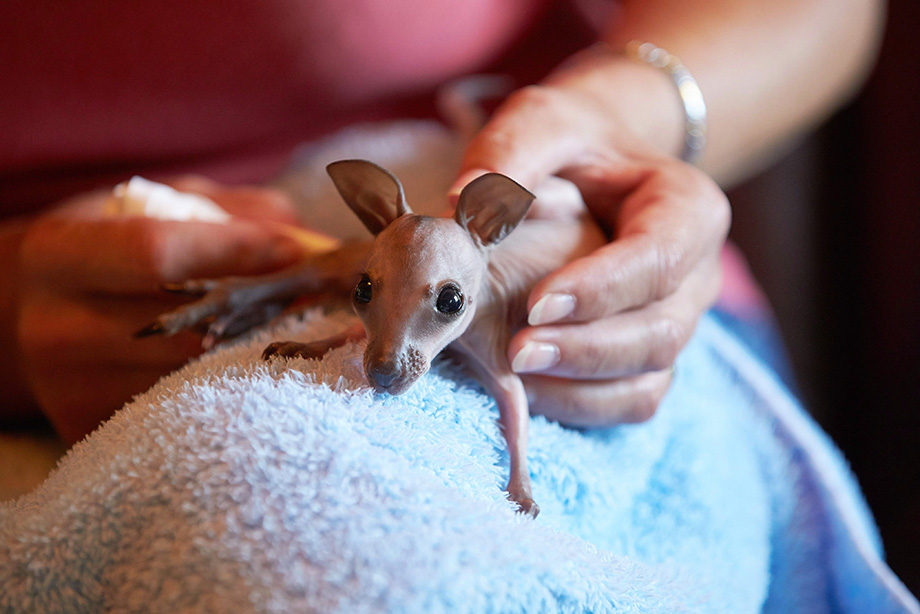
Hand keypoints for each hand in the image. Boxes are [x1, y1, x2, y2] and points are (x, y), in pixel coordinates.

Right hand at [16, 177, 303, 442]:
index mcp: (58, 255)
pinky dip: (219, 381)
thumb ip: (225, 211)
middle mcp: (54, 327)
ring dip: (246, 348)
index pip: (158, 255)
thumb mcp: (153, 207)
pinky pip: (180, 404)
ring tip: (275, 325)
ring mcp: (70, 386)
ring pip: (189, 372)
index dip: (234, 251)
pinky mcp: (89, 427)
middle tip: (302, 295)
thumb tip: (296, 240)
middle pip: (181, 326)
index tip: (291, 249)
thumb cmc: (107, 247)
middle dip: (255, 309)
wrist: (31, 312)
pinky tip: (235, 360)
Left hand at [451, 55, 730, 426]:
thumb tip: (461, 207)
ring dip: (580, 388)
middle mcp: (697, 275)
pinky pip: (630, 402)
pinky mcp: (650, 358)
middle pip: (660, 331)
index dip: (603, 288)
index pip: (660, 258)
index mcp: (688, 209)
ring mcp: (678, 322)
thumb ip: (510, 154)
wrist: (598, 169)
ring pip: (649, 379)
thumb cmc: (572, 143)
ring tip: (513, 378)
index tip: (536, 302)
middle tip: (513, 353)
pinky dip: (581, 408)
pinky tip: (526, 393)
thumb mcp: (544, 122)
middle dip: (586, 350)